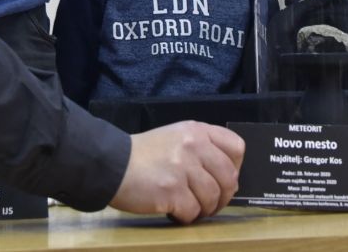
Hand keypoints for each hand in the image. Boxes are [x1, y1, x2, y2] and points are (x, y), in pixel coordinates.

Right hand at [109, 121, 243, 222]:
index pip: (236, 147)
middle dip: (223, 196)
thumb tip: (228, 180)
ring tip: (188, 207)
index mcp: (196, 131)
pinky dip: (186, 216)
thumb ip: (201, 150)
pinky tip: (173, 210)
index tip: (222, 178)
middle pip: (229, 177)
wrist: (111, 164)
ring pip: (213, 197)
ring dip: (204, 209)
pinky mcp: (172, 190)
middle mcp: (193, 145)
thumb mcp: (175, 138)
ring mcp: (183, 168)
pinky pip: (193, 211)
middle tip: (209, 203)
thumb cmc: (143, 155)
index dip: (235, 167)